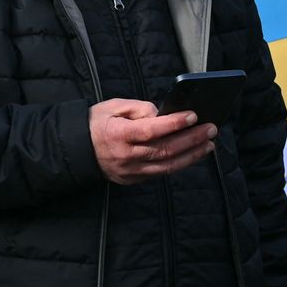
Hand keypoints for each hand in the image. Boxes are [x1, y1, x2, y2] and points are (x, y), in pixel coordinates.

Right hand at [88, 99, 215, 184]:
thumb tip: (162, 114)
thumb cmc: (95, 125)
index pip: (151, 129)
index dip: (174, 123)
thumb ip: (138, 107)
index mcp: (118, 134)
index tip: (193, 115)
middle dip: (191, 138)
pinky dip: (180, 164)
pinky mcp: (134, 179)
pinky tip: (192, 155)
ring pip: (168, 165)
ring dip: (192, 155)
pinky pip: (161, 173)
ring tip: (209, 144)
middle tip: (210, 129)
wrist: (76, 151)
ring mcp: (130, 170)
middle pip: (165, 148)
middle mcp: (126, 155)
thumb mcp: (111, 107)